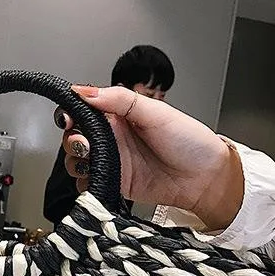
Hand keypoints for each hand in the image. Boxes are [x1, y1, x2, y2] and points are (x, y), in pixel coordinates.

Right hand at [57, 85, 243, 230]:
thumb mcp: (156, 111)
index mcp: (120, 115)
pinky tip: (94, 179)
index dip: (71, 114)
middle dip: (72, 140)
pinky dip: (85, 183)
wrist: (205, 179)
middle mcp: (113, 138)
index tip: (69, 119)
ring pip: (77, 161)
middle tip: (85, 145)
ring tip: (90, 161)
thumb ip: (119, 99)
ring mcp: (112, 162)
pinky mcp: (114, 183)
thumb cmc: (189, 142)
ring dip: (76, 161)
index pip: (84, 110)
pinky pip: (88, 184)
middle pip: (75, 137)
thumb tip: (84, 90)